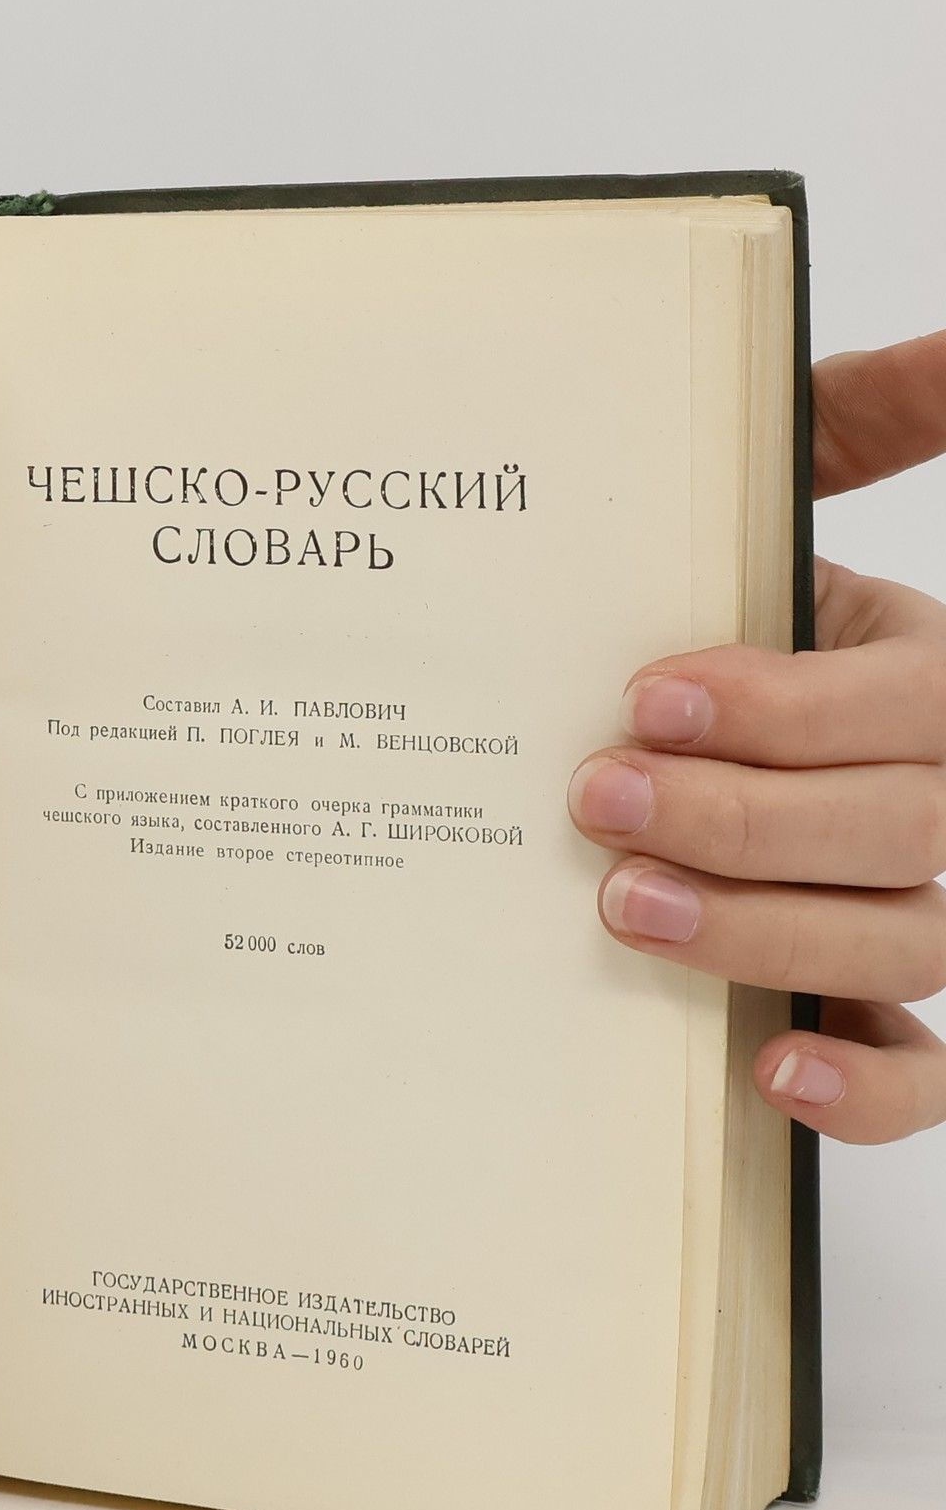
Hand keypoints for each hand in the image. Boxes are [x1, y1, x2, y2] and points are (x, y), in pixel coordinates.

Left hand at [568, 329, 945, 1144]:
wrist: (668, 733)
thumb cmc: (721, 621)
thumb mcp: (773, 509)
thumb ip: (853, 422)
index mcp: (923, 676)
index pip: (909, 704)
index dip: (790, 708)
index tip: (648, 694)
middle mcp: (938, 798)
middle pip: (905, 829)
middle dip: (747, 817)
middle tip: (598, 800)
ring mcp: (919, 912)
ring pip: (907, 944)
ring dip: (767, 933)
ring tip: (626, 910)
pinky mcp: (875, 1012)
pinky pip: (917, 1075)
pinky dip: (861, 1086)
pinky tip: (766, 1066)